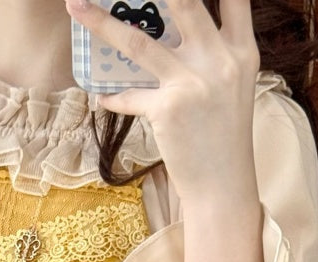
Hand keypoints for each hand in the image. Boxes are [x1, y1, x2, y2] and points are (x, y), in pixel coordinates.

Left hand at [65, 0, 259, 206]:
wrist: (224, 186)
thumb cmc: (225, 136)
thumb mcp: (232, 86)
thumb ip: (213, 52)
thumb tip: (171, 29)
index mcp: (241, 50)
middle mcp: (220, 60)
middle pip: (185, 2)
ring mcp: (193, 84)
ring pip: (139, 43)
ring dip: (102, 23)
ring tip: (76, 6)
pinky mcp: (168, 110)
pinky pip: (128, 96)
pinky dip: (112, 95)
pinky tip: (101, 94)